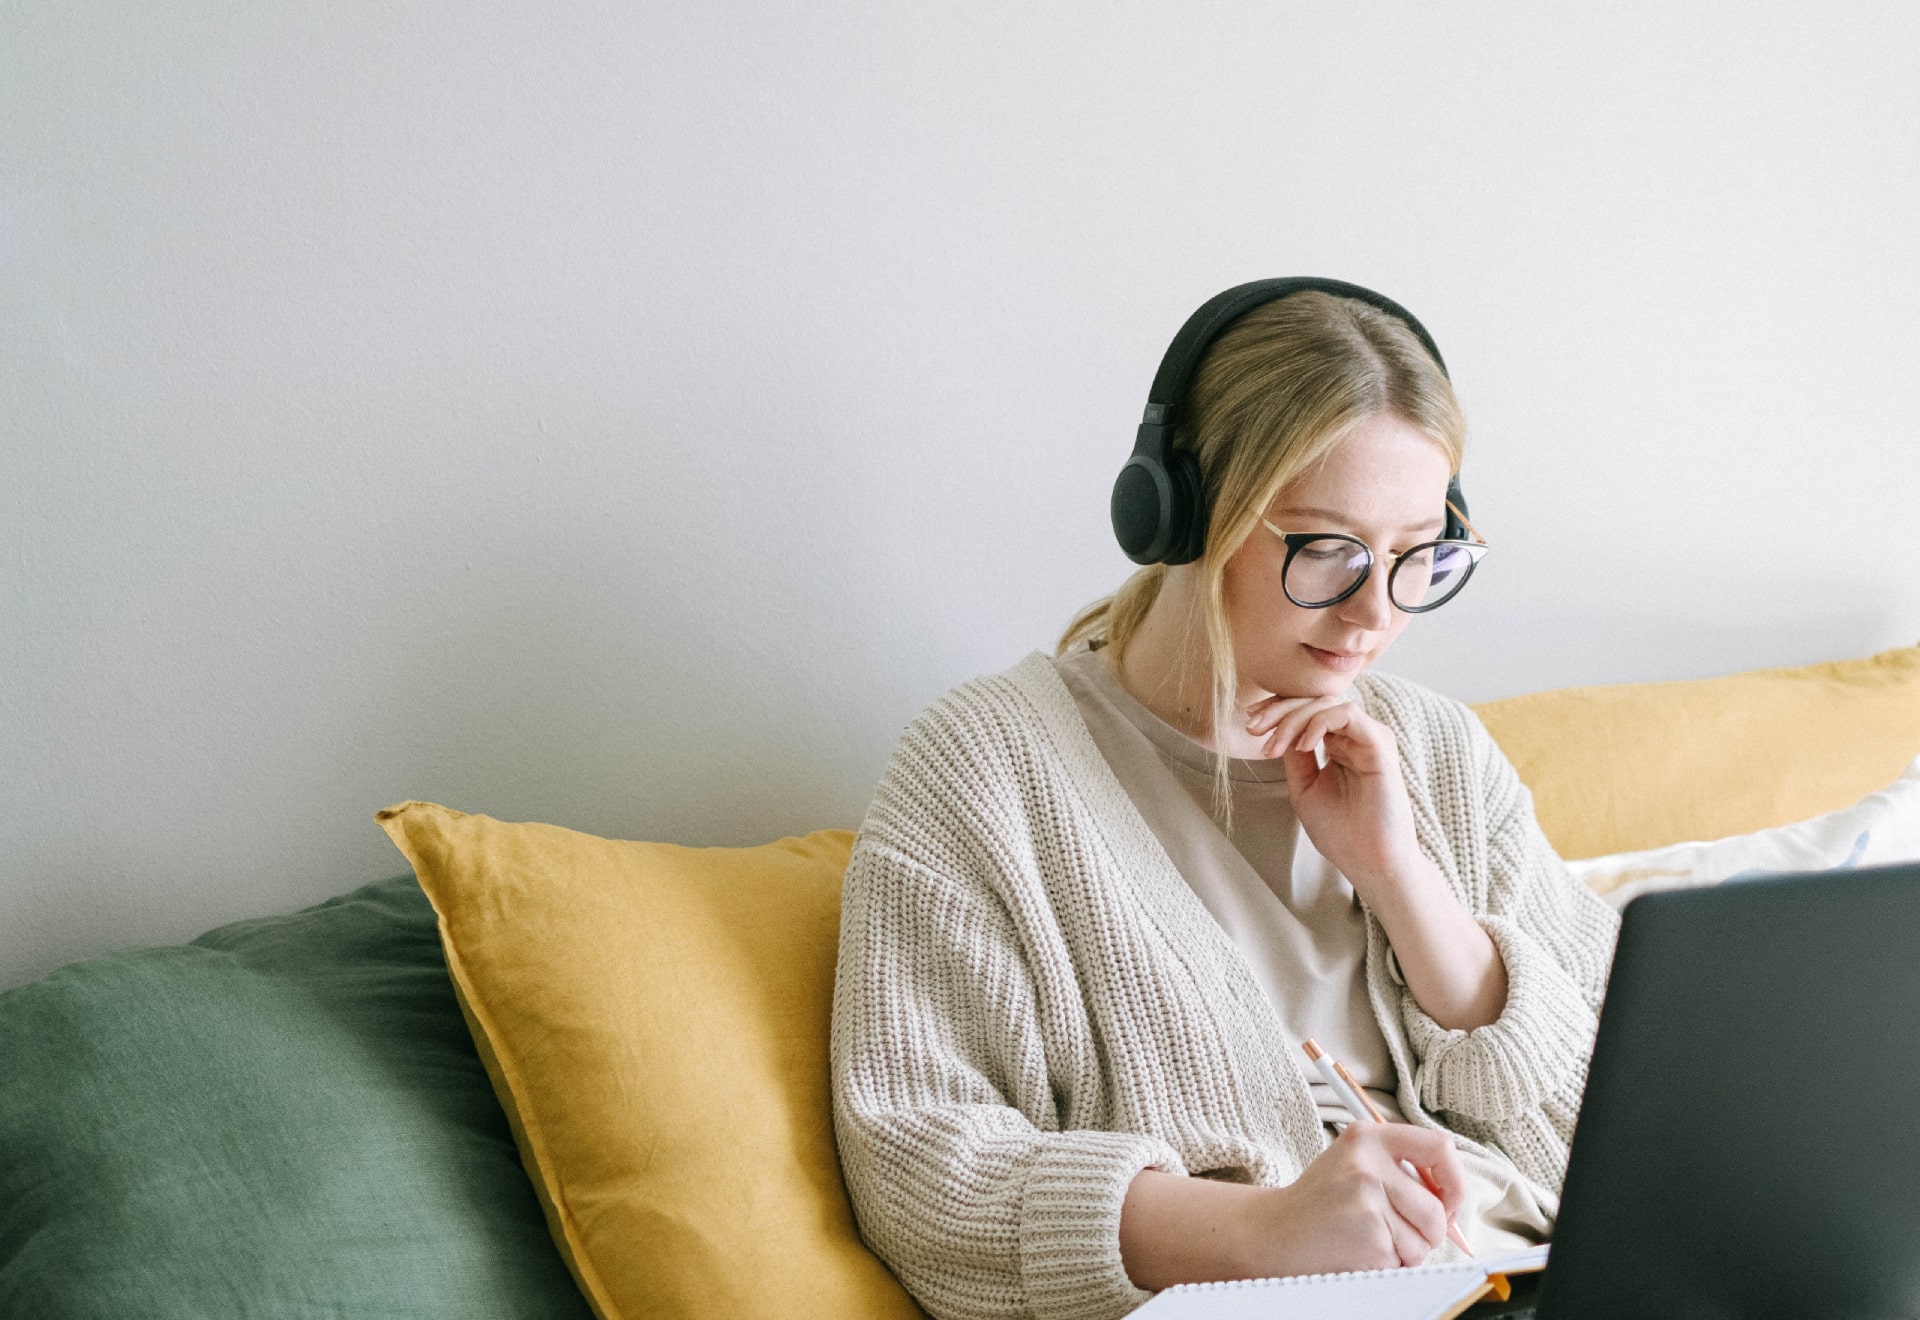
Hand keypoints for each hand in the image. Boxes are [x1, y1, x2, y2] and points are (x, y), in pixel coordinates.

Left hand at [1243, 692, 1510, 1030]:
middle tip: (1253, 727)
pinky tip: (1301, 745)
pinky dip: (1318, 723)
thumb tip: (1275, 728)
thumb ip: (1294, 757)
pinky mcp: (1380, 746)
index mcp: (1339, 745)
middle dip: (1278, 709)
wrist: (1369, 863)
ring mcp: (1369, 739)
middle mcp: (1356, 737)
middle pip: (1315, 701)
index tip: (1250, 725)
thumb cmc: (1342, 833)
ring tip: (1273, 745)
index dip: (1277, 711)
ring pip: (1328, 703)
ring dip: (1293, 718)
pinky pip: (1347, 715)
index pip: (1308, 711)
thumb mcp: (1305, 789)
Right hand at [1244, 1122, 1467, 1276]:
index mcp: (1368, 1138)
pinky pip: (1406, 1260)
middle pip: (1437, 1207)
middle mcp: (1368, 1164)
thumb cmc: (1321, 1202)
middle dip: (1429, 1231)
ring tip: (1373, 1239)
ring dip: (1408, 1251)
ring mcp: (1368, 1201)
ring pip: (1426, 1239)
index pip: (1439, 1147)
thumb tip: (1453, 1196)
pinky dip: (1391, 1265)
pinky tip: (1362, 1252)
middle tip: (1398, 1231)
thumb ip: (1400, 1168)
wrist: (1275, 1233)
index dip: (1454, 1180)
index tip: (1448, 1199)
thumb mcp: (1354, 1163)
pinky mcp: (1370, 1238)